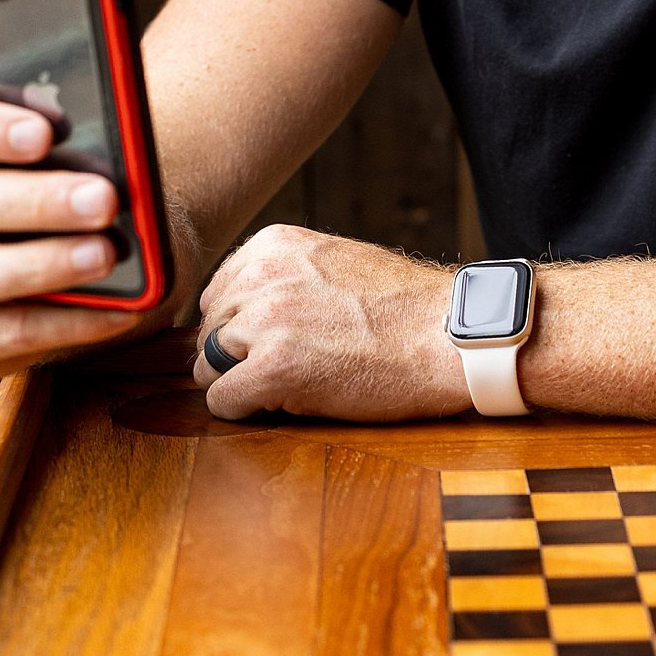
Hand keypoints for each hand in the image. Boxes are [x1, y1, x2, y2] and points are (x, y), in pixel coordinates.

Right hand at [0, 90, 142, 379]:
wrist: (27, 272)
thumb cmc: (38, 189)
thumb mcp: (43, 155)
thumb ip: (60, 135)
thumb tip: (103, 133)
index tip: (45, 133)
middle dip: (38, 201)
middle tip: (104, 199)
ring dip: (46, 265)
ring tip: (106, 255)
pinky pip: (2, 334)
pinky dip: (66, 323)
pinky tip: (117, 311)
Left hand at [192, 225, 469, 421]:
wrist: (447, 334)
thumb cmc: (403, 307)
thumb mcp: (333, 262)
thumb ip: (283, 276)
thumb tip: (238, 310)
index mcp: (273, 244)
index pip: (217, 293)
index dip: (242, 325)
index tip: (278, 338)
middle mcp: (260, 275)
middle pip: (209, 331)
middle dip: (237, 354)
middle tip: (290, 364)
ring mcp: (264, 321)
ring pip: (208, 367)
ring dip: (242, 381)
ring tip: (295, 382)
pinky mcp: (272, 368)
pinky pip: (223, 401)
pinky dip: (246, 411)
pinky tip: (287, 403)